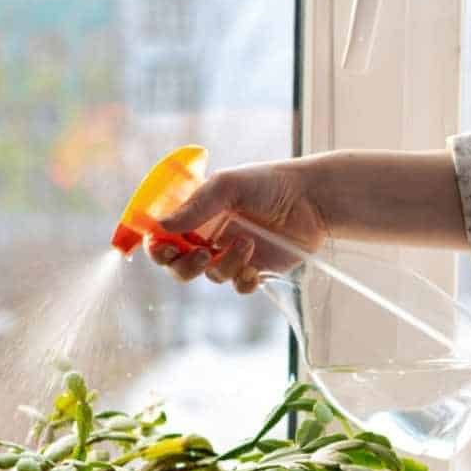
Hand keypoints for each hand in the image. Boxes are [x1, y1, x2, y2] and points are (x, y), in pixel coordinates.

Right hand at [148, 157, 326, 293]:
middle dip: (184, 266)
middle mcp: (209, 238)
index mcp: (196, 216)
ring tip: (248, 243)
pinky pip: (237, 286)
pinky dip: (244, 280)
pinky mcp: (254, 270)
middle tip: (202, 254)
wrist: (313, 199)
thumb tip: (161, 227)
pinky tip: (255, 266)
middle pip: (178, 266)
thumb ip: (196, 206)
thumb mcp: (228, 185)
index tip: (163, 248)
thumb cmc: (269, 183)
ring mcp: (230, 256)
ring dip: (225, 265)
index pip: (163, 238)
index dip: (156, 248)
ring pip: (210, 276)